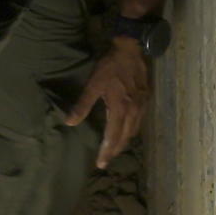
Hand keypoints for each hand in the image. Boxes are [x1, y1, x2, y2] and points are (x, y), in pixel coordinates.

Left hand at [63, 36, 152, 167]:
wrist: (131, 50)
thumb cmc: (110, 67)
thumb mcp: (93, 84)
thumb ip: (82, 105)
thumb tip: (69, 123)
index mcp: (120, 109)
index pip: (112, 137)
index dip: (106, 152)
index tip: (100, 164)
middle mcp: (134, 111)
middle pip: (125, 138)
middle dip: (115, 151)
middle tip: (106, 160)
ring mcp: (142, 106)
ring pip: (134, 131)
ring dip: (124, 142)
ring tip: (114, 149)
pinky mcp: (146, 99)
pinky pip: (140, 122)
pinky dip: (131, 131)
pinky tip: (126, 130)